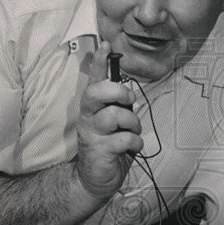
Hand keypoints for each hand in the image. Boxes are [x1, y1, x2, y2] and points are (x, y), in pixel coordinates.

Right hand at [75, 40, 143, 198]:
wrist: (94, 180)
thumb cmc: (108, 147)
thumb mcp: (115, 124)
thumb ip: (120, 108)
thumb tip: (131, 94)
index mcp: (93, 108)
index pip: (94, 80)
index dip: (99, 62)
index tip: (105, 44)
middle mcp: (89, 117)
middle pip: (96, 92)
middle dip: (118, 91)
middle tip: (129, 101)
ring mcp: (92, 134)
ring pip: (114, 115)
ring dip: (132, 123)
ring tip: (132, 132)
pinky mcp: (100, 151)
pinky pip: (123, 139)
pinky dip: (134, 142)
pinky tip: (132, 147)